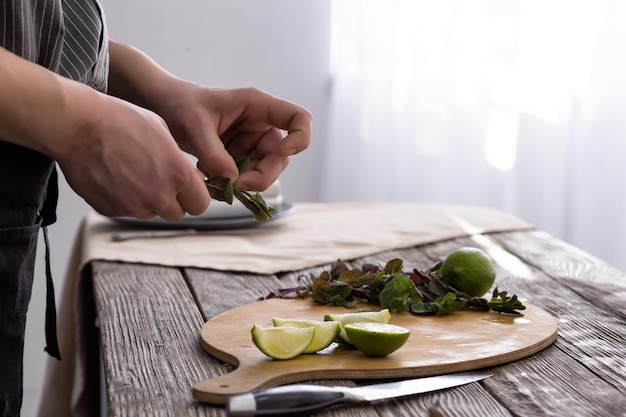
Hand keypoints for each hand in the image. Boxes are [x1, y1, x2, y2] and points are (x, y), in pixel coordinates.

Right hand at [55, 95, 209, 220]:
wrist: (79, 125)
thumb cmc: (121, 121)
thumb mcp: (164, 133)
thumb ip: (179, 162)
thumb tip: (187, 177)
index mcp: (178, 175)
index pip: (200, 204)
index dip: (194, 195)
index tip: (188, 187)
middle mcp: (158, 196)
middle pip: (177, 213)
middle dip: (173, 200)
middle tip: (161, 180)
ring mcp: (133, 206)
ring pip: (152, 213)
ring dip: (149, 201)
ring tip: (135, 174)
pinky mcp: (111, 210)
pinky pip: (127, 211)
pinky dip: (125, 200)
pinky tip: (116, 177)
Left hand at [155, 85, 312, 190]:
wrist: (163, 109)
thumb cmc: (180, 105)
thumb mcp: (194, 126)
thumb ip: (213, 153)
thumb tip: (232, 180)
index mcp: (258, 106)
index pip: (299, 119)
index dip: (300, 138)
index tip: (282, 152)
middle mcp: (260, 124)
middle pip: (281, 156)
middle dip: (263, 175)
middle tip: (236, 185)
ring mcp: (251, 142)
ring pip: (265, 170)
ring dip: (246, 182)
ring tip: (217, 181)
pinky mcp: (240, 157)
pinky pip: (247, 176)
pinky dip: (233, 183)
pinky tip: (211, 178)